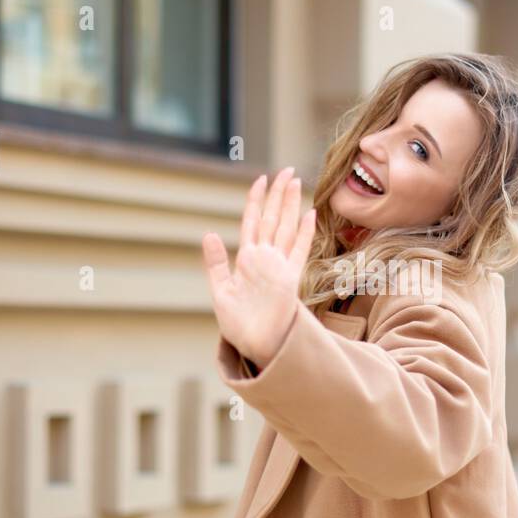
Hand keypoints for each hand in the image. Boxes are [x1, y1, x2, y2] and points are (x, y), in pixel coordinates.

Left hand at [202, 166, 316, 367]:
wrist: (256, 347)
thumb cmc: (239, 325)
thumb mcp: (221, 291)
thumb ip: (216, 263)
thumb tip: (208, 234)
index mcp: (247, 260)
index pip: (252, 222)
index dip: (256, 200)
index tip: (261, 179)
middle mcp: (265, 259)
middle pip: (273, 219)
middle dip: (278, 194)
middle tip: (286, 171)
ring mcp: (280, 267)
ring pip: (286, 228)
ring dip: (290, 205)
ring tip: (296, 181)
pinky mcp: (291, 279)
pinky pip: (299, 250)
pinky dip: (304, 233)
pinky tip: (309, 214)